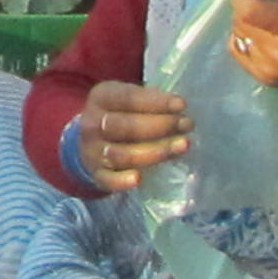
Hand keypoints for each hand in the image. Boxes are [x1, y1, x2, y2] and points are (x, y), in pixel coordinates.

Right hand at [75, 79, 190, 191]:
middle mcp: (93, 123)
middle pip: (125, 126)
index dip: (155, 102)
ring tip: (182, 146)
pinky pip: (107, 179)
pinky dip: (121, 180)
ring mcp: (93, 150)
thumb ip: (149, 101)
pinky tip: (138, 179)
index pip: (127, 98)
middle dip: (160, 126)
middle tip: (186, 125)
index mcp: (101, 98)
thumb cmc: (120, 116)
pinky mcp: (97, 174)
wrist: (91, 143)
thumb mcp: (127, 100)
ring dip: (154, 151)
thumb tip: (180, 107)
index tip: (181, 105)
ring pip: (121, 154)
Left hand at [229, 0, 277, 113]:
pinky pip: (239, 51)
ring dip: (245, 23)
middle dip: (244, 6)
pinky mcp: (265, 79)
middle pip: (242, 22)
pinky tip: (260, 35)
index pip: (251, 11)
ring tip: (263, 19)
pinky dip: (244, 39)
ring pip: (238, 35)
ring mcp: (271, 69)